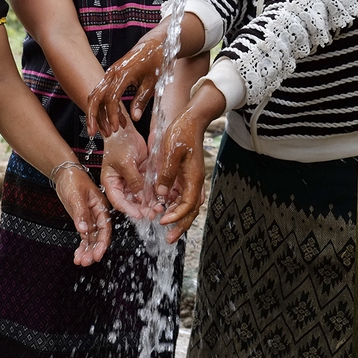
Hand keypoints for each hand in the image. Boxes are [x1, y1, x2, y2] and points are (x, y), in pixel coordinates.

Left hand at [53, 164, 112, 265]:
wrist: (65, 173)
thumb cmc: (73, 179)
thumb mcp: (77, 196)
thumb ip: (81, 214)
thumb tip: (84, 230)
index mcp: (101, 207)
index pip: (105, 229)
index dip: (102, 243)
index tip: (98, 255)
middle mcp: (98, 215)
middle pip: (99, 237)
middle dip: (93, 251)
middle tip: (86, 261)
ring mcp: (90, 218)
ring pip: (91, 239)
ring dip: (86, 251)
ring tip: (80, 261)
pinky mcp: (82, 220)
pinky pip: (84, 236)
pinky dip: (81, 246)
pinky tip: (77, 255)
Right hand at [87, 27, 166, 137]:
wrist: (154, 45)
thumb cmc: (156, 62)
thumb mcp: (152, 82)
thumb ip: (142, 100)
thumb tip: (134, 118)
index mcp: (123, 73)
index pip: (111, 97)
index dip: (112, 114)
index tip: (116, 128)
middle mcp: (112, 73)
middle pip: (95, 96)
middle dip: (92, 116)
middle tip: (92, 133)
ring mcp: (110, 74)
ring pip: (96, 95)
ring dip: (97, 114)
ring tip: (103, 131)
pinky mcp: (111, 76)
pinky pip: (103, 93)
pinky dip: (104, 107)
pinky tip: (113, 120)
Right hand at [102, 120, 157, 220]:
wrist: (125, 131)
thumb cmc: (118, 144)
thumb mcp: (125, 163)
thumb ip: (133, 180)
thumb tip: (141, 197)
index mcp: (111, 183)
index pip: (119, 202)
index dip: (129, 210)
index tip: (139, 215)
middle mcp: (122, 184)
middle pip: (131, 202)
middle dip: (142, 209)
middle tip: (153, 213)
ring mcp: (132, 180)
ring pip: (141, 197)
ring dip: (150, 203)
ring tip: (159, 207)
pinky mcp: (142, 176)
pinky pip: (148, 187)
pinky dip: (154, 193)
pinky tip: (162, 197)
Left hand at [154, 108, 208, 243]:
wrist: (192, 118)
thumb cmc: (182, 131)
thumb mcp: (171, 151)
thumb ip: (166, 173)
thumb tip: (162, 194)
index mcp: (193, 177)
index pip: (187, 204)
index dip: (176, 216)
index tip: (163, 221)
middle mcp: (195, 181)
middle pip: (191, 210)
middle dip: (181, 225)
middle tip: (169, 238)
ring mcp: (192, 178)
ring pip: (189, 204)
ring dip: (179, 217)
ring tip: (168, 228)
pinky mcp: (188, 174)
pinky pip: (185, 195)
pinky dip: (178, 205)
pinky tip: (167, 209)